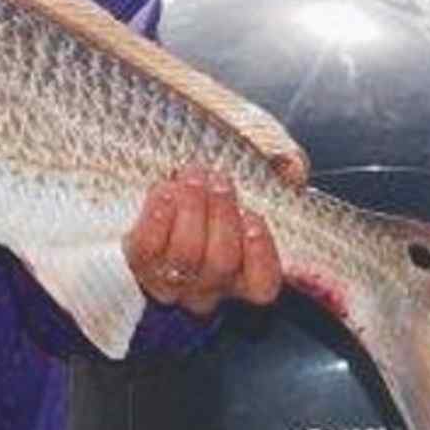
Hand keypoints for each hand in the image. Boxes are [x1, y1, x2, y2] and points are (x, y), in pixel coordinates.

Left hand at [124, 167, 283, 316]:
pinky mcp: (137, 260)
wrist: (160, 143)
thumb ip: (283, 160)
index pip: (262, 286)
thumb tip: (291, 169)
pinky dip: (158, 218)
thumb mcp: (257, 151)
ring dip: (192, 212)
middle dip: (222, 219)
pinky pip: (147, 249)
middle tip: (220, 181)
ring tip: (193, 177)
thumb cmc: (220, 160)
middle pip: (220, 266)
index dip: (261, 257)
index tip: (253, 217)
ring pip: (185, 258)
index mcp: (244, 269)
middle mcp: (208, 282)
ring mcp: (170, 276)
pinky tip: (165, 190)